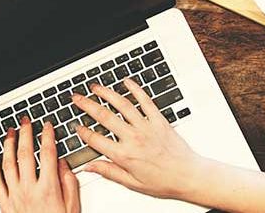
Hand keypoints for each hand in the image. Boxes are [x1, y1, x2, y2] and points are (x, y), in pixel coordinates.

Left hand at [0, 118, 80, 212]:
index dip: (47, 136)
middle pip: (25, 154)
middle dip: (26, 134)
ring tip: (11, 132)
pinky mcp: (4, 204)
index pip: (48, 154)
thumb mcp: (73, 206)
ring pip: (8, 164)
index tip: (47, 126)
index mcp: (49, 188)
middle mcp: (29, 190)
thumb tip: (63, 163)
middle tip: (26, 121)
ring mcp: (14, 196)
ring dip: (9, 145)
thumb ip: (69, 182)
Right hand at [72, 79, 211, 198]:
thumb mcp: (132, 183)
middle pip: (104, 116)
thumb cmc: (164, 181)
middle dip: (86, 105)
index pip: (95, 140)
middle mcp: (133, 138)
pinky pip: (145, 101)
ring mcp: (146, 127)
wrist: (188, 175)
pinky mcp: (159, 120)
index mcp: (124, 155)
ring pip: (122, 104)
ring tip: (95, 87)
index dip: (82, 132)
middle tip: (76, 98)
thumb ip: (109, 172)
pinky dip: (135, 89)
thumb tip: (89, 167)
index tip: (76, 126)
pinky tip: (126, 81)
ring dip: (106, 93)